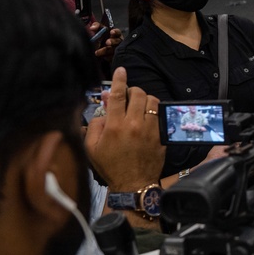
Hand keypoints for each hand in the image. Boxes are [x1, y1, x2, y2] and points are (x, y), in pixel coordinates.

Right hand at [85, 67, 164, 192]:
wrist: (133, 183)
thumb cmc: (110, 166)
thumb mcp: (92, 147)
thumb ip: (96, 123)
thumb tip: (105, 105)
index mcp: (115, 126)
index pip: (118, 95)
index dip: (119, 80)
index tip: (120, 70)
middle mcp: (134, 124)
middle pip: (138, 94)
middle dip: (133, 91)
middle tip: (128, 97)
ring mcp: (150, 129)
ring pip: (152, 101)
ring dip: (145, 99)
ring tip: (138, 107)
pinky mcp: (161, 135)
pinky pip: (160, 114)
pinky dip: (153, 111)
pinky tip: (147, 117)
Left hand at [92, 24, 122, 59]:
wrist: (100, 49)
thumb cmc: (101, 37)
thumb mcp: (99, 30)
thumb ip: (96, 26)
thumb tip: (92, 28)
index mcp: (115, 34)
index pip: (117, 32)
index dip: (115, 32)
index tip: (111, 32)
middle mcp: (117, 42)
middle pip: (117, 41)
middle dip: (113, 41)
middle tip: (107, 42)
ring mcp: (116, 50)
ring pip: (113, 50)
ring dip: (105, 50)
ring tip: (97, 52)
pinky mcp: (113, 57)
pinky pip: (111, 57)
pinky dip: (106, 57)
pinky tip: (101, 57)